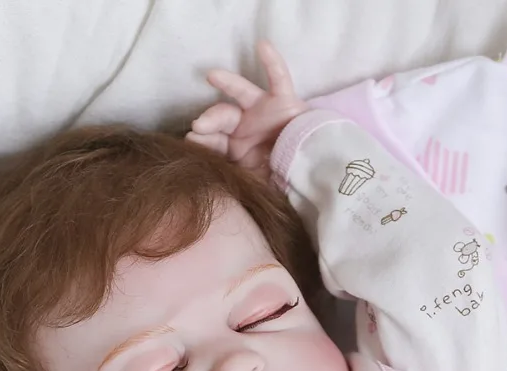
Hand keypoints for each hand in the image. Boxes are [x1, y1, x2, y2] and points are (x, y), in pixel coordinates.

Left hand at [186, 40, 306, 181]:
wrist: (315, 178)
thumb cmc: (283, 185)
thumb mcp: (256, 188)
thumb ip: (238, 184)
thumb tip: (214, 187)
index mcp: (237, 152)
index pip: (215, 144)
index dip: (203, 143)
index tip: (192, 144)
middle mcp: (246, 129)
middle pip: (223, 118)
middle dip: (209, 121)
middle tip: (198, 127)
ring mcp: (264, 113)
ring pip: (243, 94)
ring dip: (227, 84)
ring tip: (212, 76)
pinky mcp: (285, 101)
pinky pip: (279, 78)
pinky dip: (272, 62)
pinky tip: (262, 46)